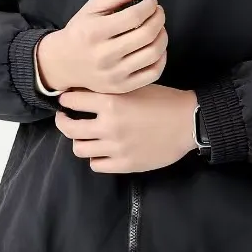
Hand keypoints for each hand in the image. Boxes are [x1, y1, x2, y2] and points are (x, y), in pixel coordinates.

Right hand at [36, 0, 167, 93]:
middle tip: (158, 12)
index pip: (133, 17)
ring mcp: (114, 74)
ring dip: (162, 36)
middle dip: (159, 18)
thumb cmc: (80, 32)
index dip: (149, 7)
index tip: (152, 2)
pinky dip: (162, 58)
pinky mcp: (122, 87)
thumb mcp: (91, 8)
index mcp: (94, 33)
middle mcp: (104, 56)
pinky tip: (157, 47)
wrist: (63, 63)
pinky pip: (153, 73)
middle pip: (146, 35)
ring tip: (158, 28)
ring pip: (153, 53)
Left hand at [53, 84, 197, 172]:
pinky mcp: (125, 164)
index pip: (72, 100)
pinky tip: (102, 150)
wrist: (188, 122)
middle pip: (69, 128)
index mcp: (111, 102)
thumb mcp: (135, 87)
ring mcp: (116, 147)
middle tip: (65, 118)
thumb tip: (84, 91)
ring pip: (79, 149)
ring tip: (85, 136)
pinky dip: (96, 157)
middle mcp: (109, 126)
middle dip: (64, 121)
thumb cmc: (163, 100)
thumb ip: (110, 91)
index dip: (66, 99)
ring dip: (80, 141)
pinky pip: (96, 165)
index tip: (66, 99)